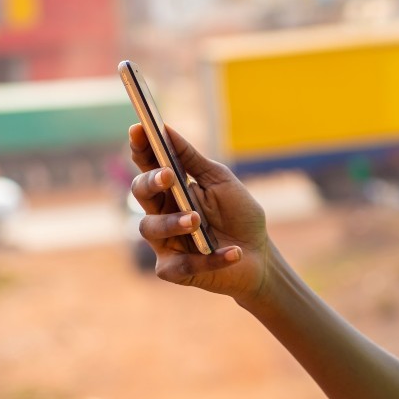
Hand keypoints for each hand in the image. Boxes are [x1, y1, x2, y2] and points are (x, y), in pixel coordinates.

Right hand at [129, 123, 269, 304]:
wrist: (259, 255)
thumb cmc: (238, 214)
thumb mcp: (220, 180)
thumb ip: (193, 160)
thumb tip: (166, 129)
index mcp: (171, 189)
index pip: (149, 165)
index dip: (141, 148)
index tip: (138, 129)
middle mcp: (161, 213)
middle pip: (140, 193)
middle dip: (151, 182)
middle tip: (168, 176)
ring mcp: (165, 242)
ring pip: (150, 228)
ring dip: (174, 222)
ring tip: (197, 220)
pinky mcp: (174, 270)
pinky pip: (181, 264)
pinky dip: (210, 257)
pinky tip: (233, 252)